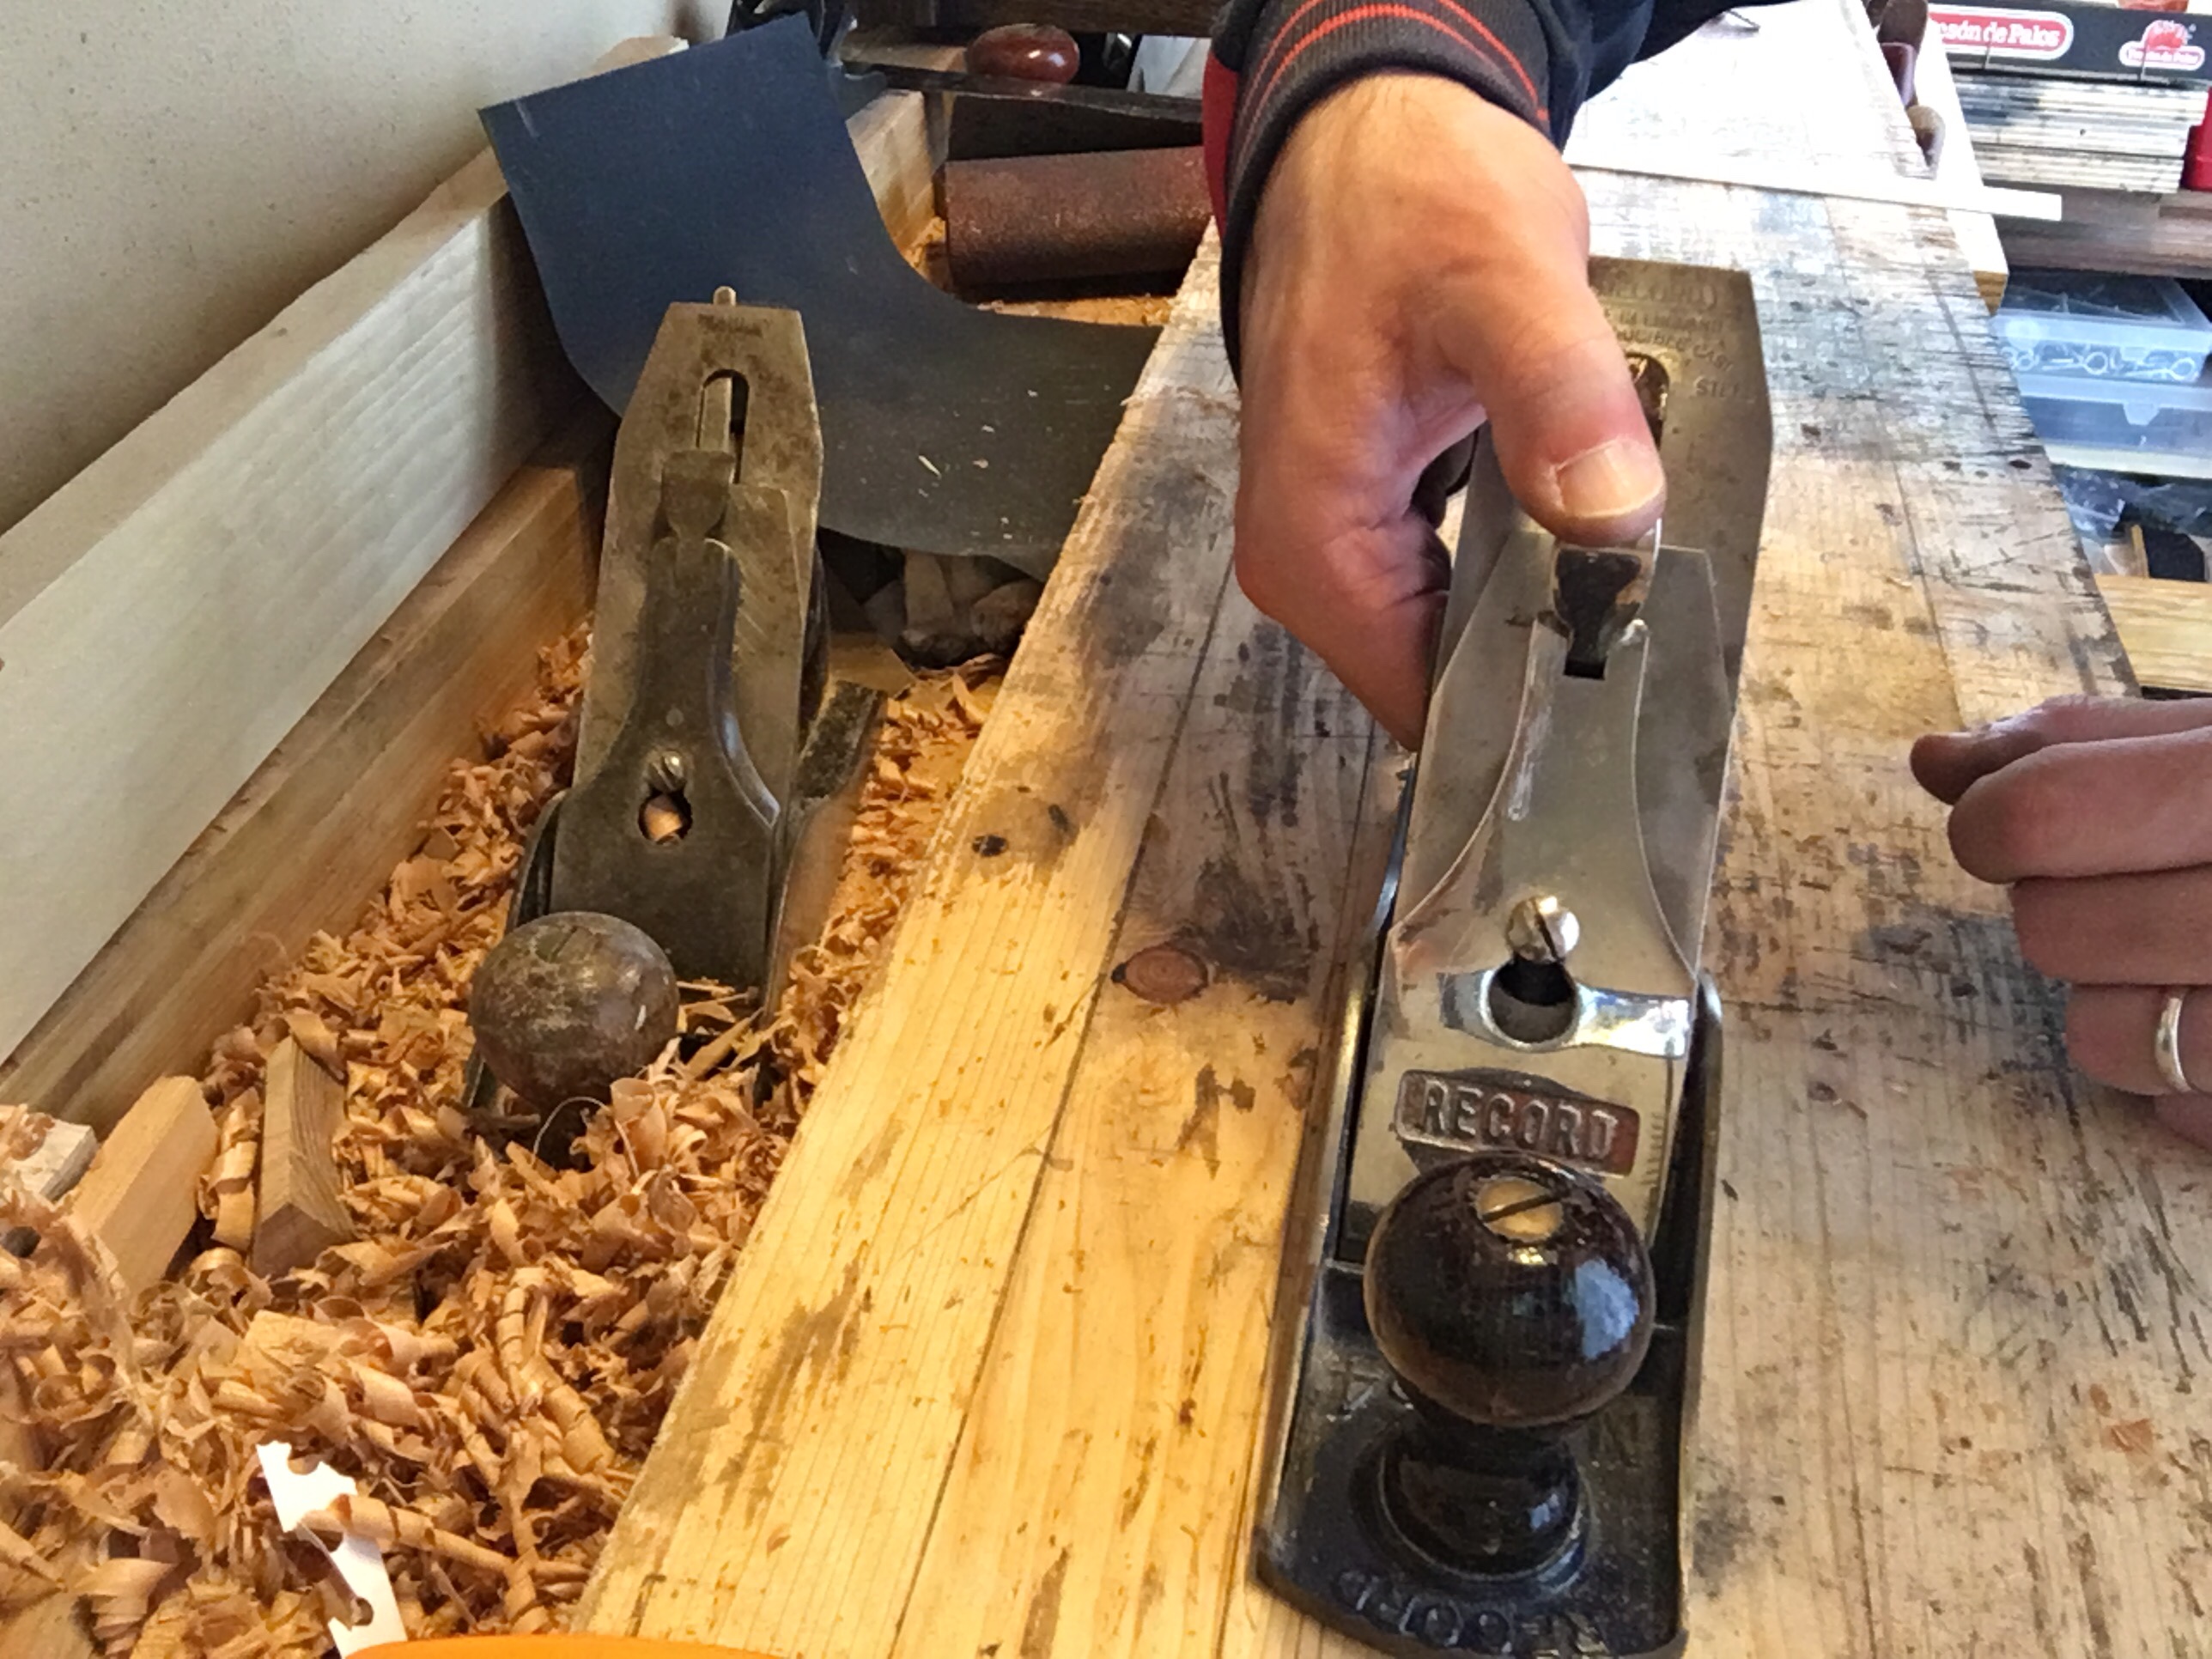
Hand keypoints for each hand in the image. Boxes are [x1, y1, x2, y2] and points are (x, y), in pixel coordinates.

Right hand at [1235, 73, 1663, 745]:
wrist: (1364, 135)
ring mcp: (1335, 547)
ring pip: (1450, 644)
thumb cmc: (1405, 197)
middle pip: (1440, 690)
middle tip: (1649, 625)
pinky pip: (1452, 594)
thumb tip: (1613, 515)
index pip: (1423, 708)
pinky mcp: (1368, 521)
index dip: (1528, 712)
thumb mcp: (1501, 278)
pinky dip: (1521, 583)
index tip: (1626, 691)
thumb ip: (1556, 396)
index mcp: (1313, 543)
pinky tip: (1582, 548)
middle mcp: (1307, 568)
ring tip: (1626, 585)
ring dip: (1539, 626)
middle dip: (1546, 671)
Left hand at [1912, 696, 2211, 1149]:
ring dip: (2122, 1001)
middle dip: (2070, 906)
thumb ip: (2091, 743)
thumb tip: (1934, 760)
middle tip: (2148, 882)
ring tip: (2198, 955)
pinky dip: (2190, 1083)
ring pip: (2102, 1042)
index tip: (2021, 822)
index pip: (2036, 819)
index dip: (1998, 822)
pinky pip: (2180, 1118)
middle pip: (2054, 932)